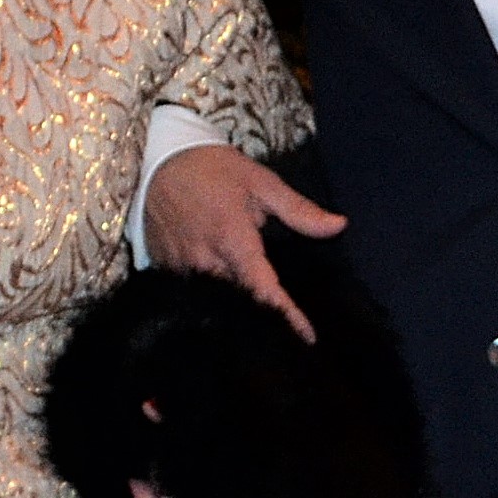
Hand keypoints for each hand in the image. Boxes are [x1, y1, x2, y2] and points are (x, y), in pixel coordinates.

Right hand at [143, 145, 347, 339]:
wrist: (158, 159)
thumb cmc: (213, 169)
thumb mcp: (261, 183)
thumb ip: (299, 211)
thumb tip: (339, 225)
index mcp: (233, 240)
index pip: (264, 290)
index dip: (287, 316)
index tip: (308, 338)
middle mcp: (205, 260)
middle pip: (240, 300)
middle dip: (262, 313)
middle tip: (283, 324)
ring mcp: (180, 267)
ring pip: (215, 298)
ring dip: (236, 303)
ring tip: (256, 314)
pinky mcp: (164, 267)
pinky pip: (193, 289)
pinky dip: (211, 292)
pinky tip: (223, 290)